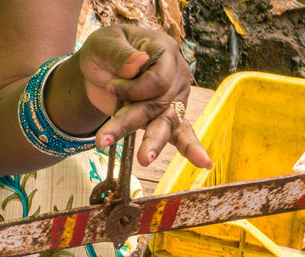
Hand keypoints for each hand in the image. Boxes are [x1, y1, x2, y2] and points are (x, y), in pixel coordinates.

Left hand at [77, 25, 211, 168]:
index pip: (158, 79)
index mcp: (164, 52)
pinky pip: (182, 134)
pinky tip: (205, 163)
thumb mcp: (104, 44)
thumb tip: (138, 62)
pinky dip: (191, 149)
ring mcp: (173, 99)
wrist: (99, 69)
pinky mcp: (166, 117)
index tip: (111, 86)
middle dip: (129, 122)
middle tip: (105, 139)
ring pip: (166, 124)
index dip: (132, 89)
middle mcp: (174, 76)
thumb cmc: (105, 52)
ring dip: (152, 143)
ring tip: (144, 159)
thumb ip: (119, 54)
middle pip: (159, 105)